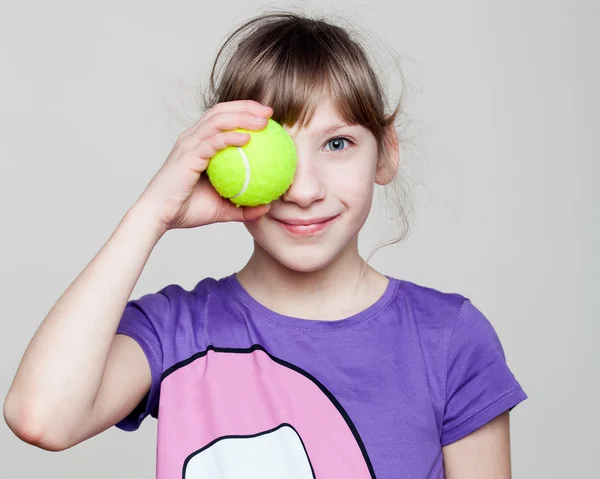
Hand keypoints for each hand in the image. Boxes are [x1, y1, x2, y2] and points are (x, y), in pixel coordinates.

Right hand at [134, 100, 272, 231]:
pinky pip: (212, 142)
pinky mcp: (187, 155)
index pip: (222, 119)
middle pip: (221, 111)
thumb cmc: (187, 211)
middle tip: (269, 113)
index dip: (244, 112)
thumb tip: (267, 207)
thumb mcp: (222, 210)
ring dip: (243, 116)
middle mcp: (192, 138)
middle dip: (247, 106)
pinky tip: (247, 139)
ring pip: (218, 120)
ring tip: (264, 121)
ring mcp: (189, 145)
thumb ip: (244, 208)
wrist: (160, 217)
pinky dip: (230, 137)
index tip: (268, 118)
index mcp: (198, 144)